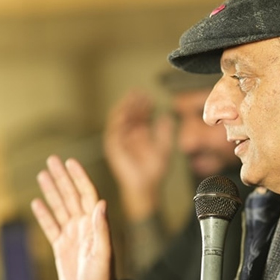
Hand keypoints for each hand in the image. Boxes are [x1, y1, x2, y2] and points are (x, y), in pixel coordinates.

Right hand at [31, 155, 114, 279]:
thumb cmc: (101, 279)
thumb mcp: (103, 254)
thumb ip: (101, 228)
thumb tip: (101, 203)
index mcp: (94, 224)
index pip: (86, 193)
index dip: (78, 177)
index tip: (70, 161)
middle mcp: (83, 225)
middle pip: (70, 195)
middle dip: (61, 177)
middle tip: (51, 159)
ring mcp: (71, 235)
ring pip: (59, 207)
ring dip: (51, 191)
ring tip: (42, 174)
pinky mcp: (60, 247)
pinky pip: (50, 226)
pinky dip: (43, 214)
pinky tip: (37, 202)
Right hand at [103, 91, 173, 221]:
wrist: (147, 186)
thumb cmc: (155, 170)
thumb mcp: (164, 147)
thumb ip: (165, 132)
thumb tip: (166, 116)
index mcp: (139, 134)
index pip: (140, 115)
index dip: (143, 105)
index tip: (149, 97)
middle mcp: (128, 135)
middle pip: (129, 114)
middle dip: (133, 103)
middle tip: (138, 93)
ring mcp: (120, 141)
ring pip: (119, 120)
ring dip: (123, 109)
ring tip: (130, 100)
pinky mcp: (113, 148)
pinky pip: (112, 132)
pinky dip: (116, 123)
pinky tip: (123, 114)